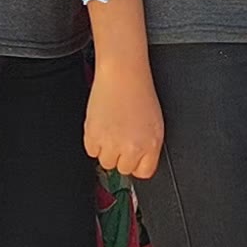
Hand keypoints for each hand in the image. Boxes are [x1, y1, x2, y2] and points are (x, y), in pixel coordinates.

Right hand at [83, 54, 162, 180]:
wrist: (122, 74)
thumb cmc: (139, 93)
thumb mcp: (155, 124)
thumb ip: (148, 147)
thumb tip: (139, 164)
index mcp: (151, 145)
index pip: (143, 172)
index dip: (137, 162)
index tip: (134, 155)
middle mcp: (132, 147)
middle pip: (123, 168)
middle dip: (121, 154)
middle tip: (121, 134)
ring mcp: (111, 143)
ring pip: (106, 162)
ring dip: (107, 149)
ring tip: (112, 128)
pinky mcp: (93, 136)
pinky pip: (91, 151)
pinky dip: (94, 141)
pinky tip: (102, 125)